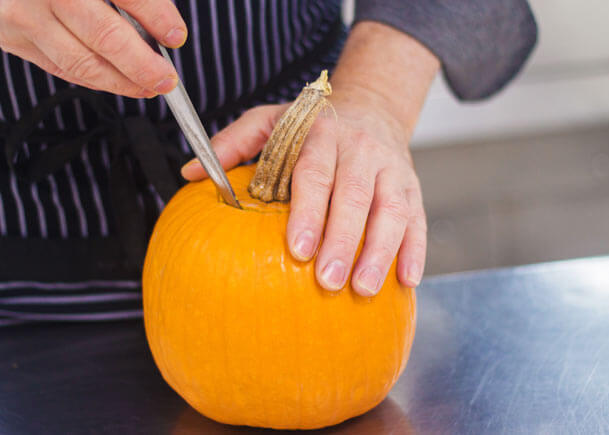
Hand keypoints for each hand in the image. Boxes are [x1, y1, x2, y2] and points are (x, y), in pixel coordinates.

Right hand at [0, 0, 185, 97]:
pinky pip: (62, 69)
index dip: (156, 16)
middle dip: (143, 64)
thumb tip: (160, 21)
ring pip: (83, 63)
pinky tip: (116, 82)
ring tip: (147, 87)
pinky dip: (94, 79)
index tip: (175, 35)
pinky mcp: (13, 41)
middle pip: (105, 35)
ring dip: (122, 82)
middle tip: (167, 79)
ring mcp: (24, 19)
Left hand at [182, 22, 438, 294]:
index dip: (308, 211)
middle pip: (355, 197)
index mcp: (322, 134)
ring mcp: (391, 169)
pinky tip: (406, 280)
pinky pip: (418, 219)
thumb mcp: (271, 119)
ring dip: (380, 252)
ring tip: (364, 289)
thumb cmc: (311, 126)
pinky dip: (415, 250)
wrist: (370, 106)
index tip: (297, 249)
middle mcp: (360, 150)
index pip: (314, 173)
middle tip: (328, 282)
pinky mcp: (412, 187)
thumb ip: (233, 142)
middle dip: (342, 241)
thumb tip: (190, 173)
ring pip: (391, 211)